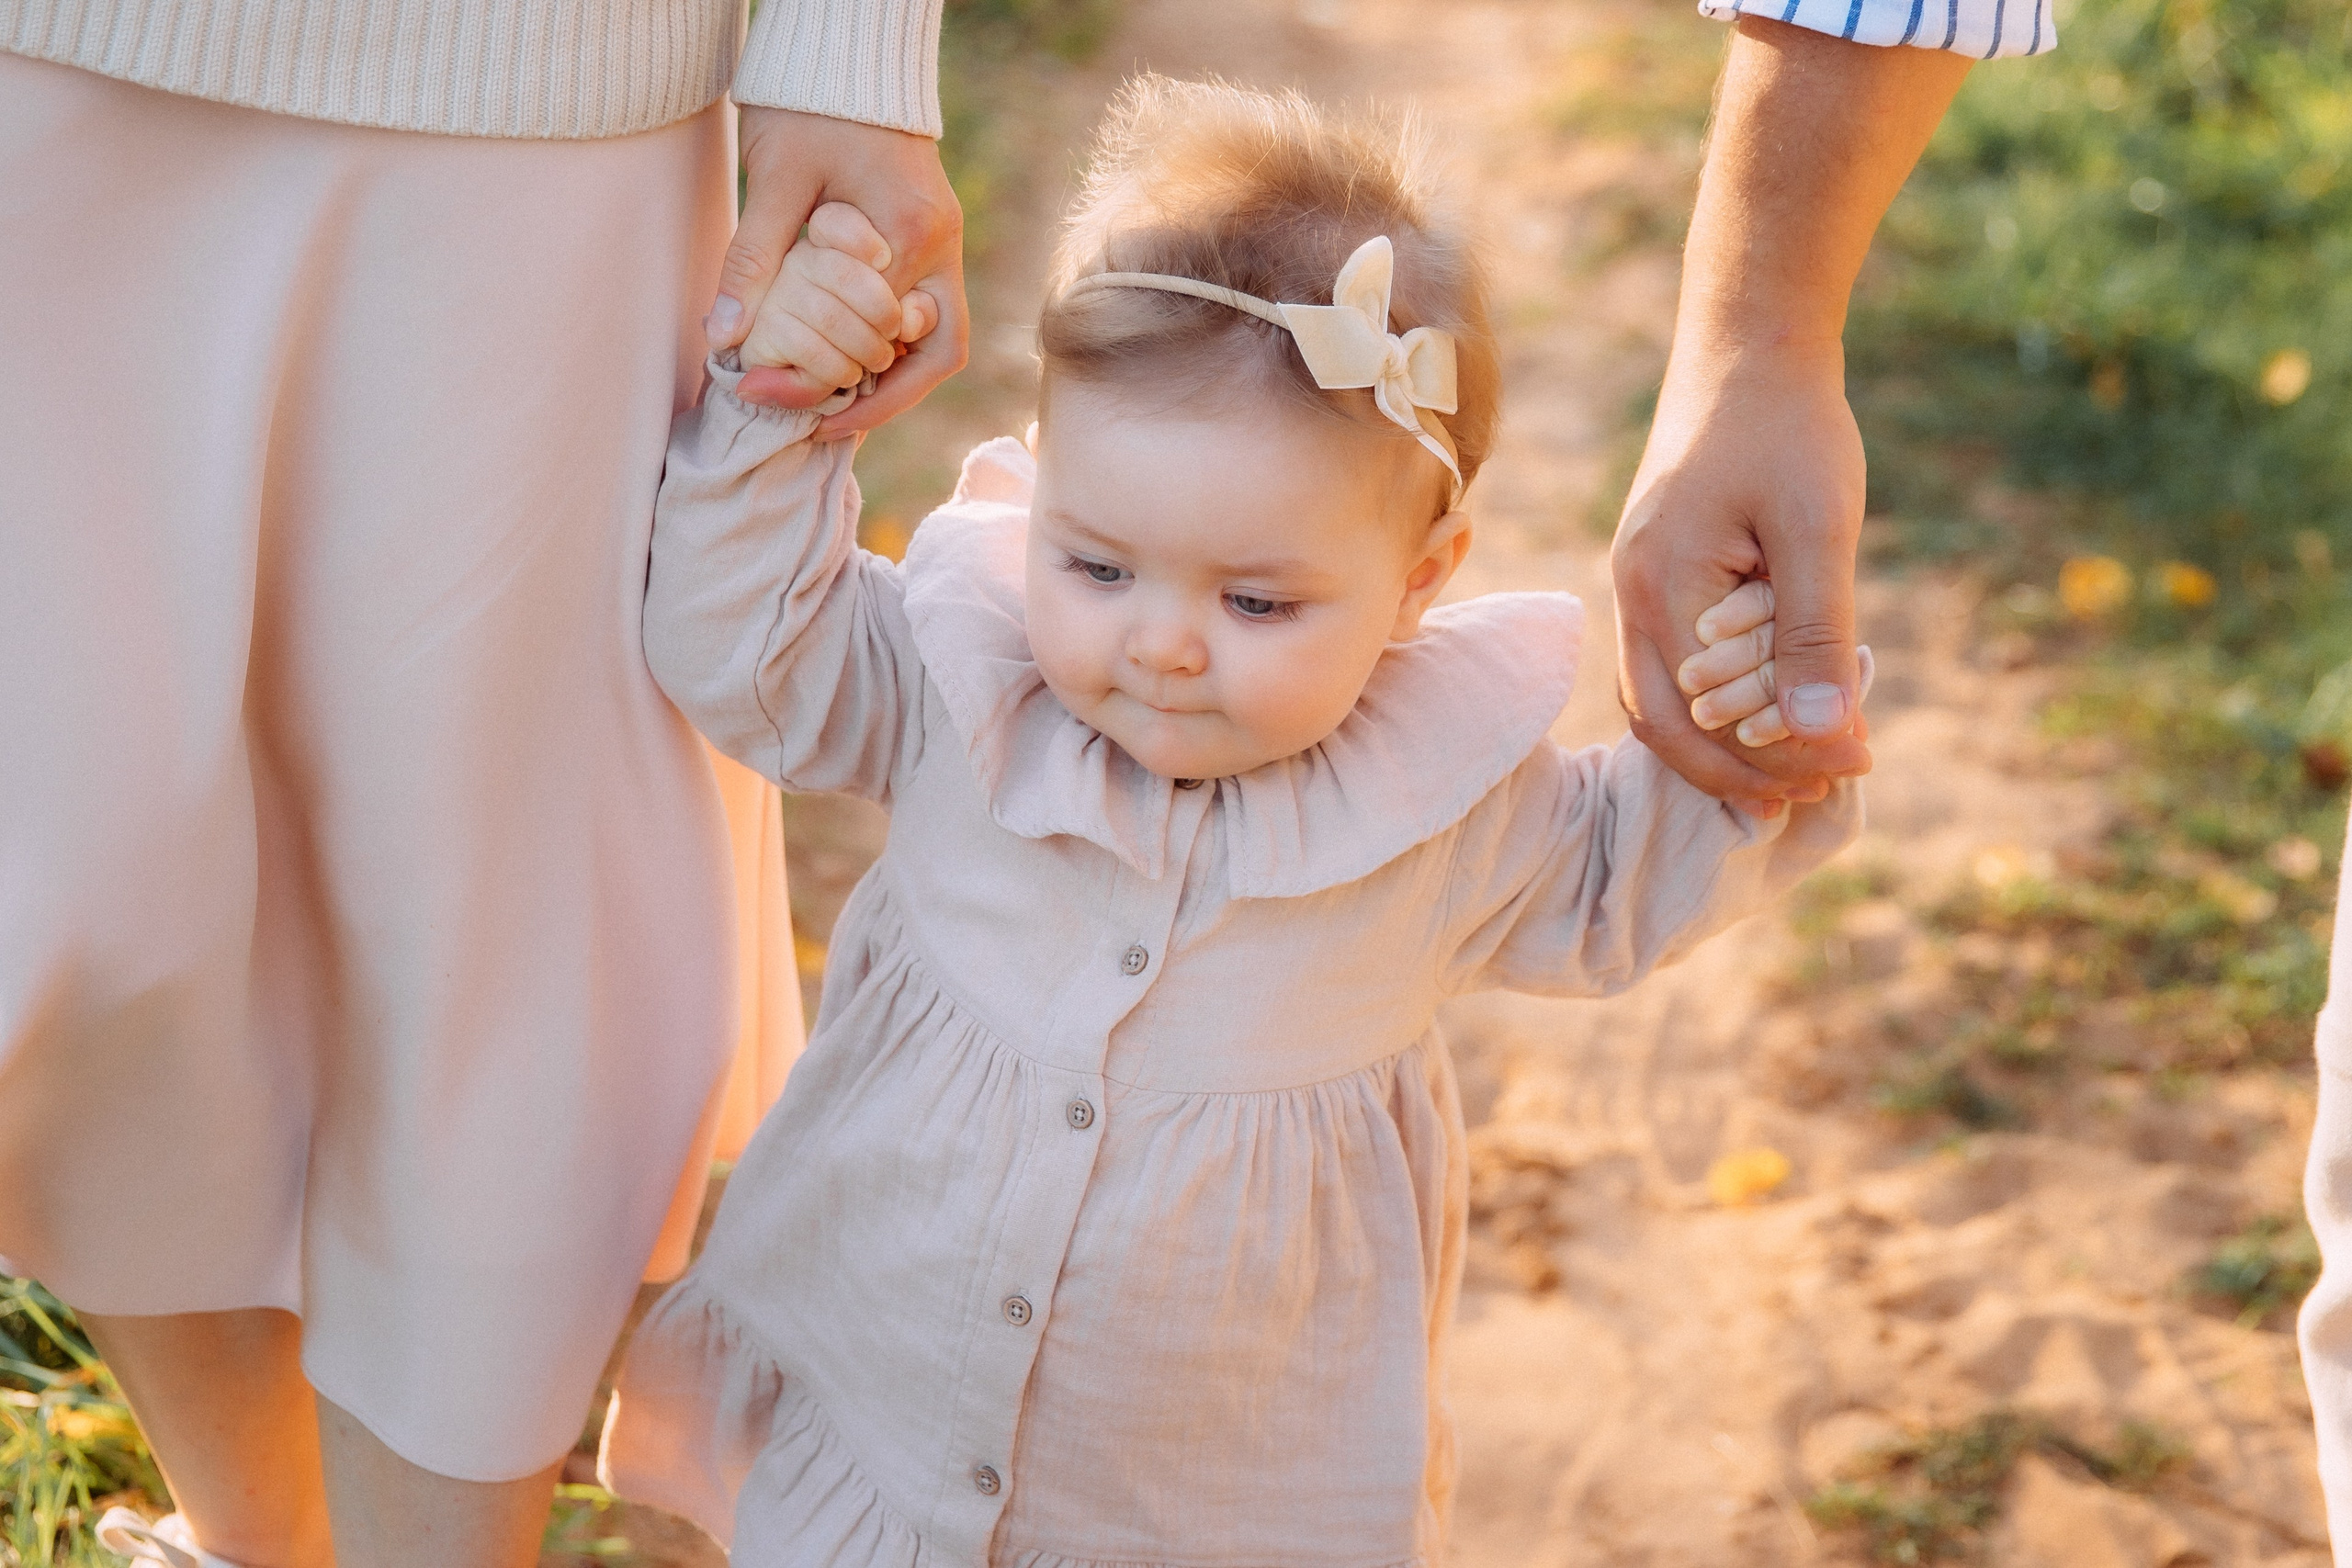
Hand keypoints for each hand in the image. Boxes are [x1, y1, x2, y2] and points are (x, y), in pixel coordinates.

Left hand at [710, 107, 967, 432]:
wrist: (848, 52)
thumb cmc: (810, 105)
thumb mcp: (773, 179)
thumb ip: (755, 260)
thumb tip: (727, 340)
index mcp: (910, 233)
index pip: (885, 338)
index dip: (834, 382)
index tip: (774, 399)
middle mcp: (942, 246)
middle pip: (932, 355)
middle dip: (875, 399)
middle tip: (811, 423)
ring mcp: (944, 244)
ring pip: (935, 343)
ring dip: (890, 380)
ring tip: (831, 407)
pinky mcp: (932, 237)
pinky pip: (922, 314)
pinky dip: (888, 348)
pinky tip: (843, 362)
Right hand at [1612, 340, 1873, 814]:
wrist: (1749, 340)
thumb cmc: (1789, 427)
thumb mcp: (1818, 531)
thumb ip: (1816, 636)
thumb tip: (1827, 740)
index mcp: (1659, 591)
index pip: (1701, 719)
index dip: (1771, 761)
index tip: (1848, 770)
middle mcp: (1632, 595)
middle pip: (1664, 725)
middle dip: (1738, 771)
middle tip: (1815, 795)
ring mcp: (1638, 582)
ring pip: (1663, 698)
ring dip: (1724, 742)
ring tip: (1795, 768)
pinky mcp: (1660, 568)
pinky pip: (1675, 661)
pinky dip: (1719, 700)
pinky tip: (1772, 703)